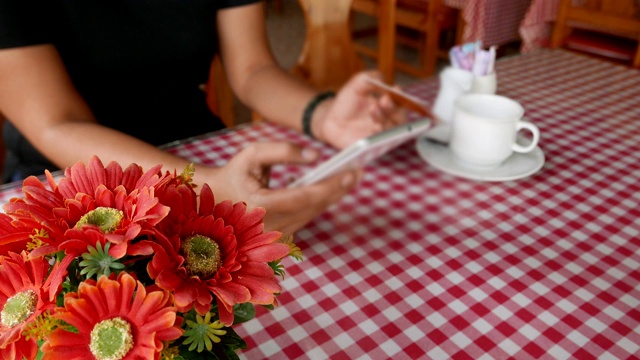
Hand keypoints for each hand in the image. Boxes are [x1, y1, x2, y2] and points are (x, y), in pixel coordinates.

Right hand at [209, 141, 361, 233]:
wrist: (213, 202)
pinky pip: (305, 219)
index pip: (305, 197)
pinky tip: (333, 189)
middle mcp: (270, 226)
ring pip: (312, 214)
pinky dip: (320, 204)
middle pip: (314, 208)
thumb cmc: (233, 174)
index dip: (331, 185)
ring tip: (350, 178)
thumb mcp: (252, 154)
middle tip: (359, 172)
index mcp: (261, 206)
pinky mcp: (279, 238)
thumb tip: (315, 156)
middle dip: (339, 189)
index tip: (351, 173)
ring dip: (332, 197)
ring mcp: (274, 236)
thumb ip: (283, 150)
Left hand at [314, 70, 406, 148]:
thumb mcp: (356, 85)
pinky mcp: (371, 145)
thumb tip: (381, 78)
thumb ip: (368, 78)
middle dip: (394, 107)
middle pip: (400, 116)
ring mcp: (379, 133)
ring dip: (385, 118)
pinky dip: (380, 134)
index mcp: (386, 105)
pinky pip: (380, 142)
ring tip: (373, 110)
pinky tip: (375, 127)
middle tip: (384, 100)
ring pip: (391, 129)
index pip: (400, 102)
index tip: (396, 90)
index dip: (401, 96)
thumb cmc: (346, 103)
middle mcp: (386, 120)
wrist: (330, 120)